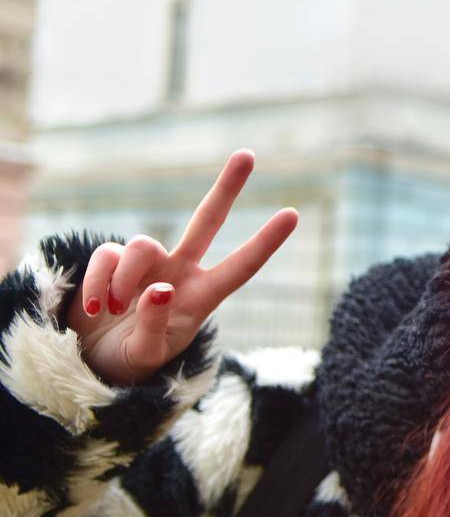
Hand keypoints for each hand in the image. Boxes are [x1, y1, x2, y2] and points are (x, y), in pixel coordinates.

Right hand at [67, 151, 298, 384]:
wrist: (90, 363)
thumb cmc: (131, 361)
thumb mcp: (147, 355)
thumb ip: (155, 325)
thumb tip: (160, 289)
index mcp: (201, 296)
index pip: (240, 267)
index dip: (265, 242)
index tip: (293, 214)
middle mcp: (179, 272)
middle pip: (206, 221)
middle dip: (227, 188)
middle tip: (248, 154)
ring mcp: (146, 264)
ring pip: (141, 245)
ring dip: (124, 278)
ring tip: (114, 310)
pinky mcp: (110, 261)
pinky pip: (106, 256)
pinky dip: (99, 283)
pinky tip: (95, 309)